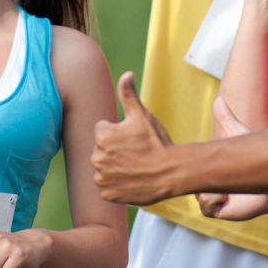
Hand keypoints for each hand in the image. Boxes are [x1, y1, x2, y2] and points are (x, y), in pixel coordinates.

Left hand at [92, 72, 175, 204]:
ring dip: (114, 166)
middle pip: (101, 149)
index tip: (133, 138)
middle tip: (135, 153)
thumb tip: (126, 73)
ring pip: (103, 167)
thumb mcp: (142, 115)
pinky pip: (106, 185)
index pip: (102, 130)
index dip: (119, 132)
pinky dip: (116, 184)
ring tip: (134, 166)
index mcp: (102, 136)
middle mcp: (96, 157)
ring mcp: (101, 177)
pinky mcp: (107, 194)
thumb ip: (128, 94)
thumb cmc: (157, 142)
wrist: (171, 173)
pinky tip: (131, 179)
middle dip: (114, 149)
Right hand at [198, 97, 267, 219]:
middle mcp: (205, 182)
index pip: (189, 163)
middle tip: (215, 172)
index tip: (193, 155)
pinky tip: (229, 197)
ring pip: (198, 193)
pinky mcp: (216, 211)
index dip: (190, 160)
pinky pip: (205, 205)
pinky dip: (216, 200)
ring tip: (230, 186)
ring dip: (214, 189)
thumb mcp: (239, 136)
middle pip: (191, 180)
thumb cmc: (257, 160)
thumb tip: (218, 99)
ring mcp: (209, 197)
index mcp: (207, 165)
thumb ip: (227, 119)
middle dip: (199, 177)